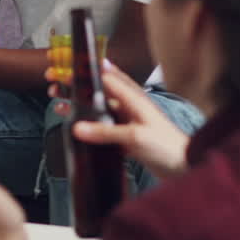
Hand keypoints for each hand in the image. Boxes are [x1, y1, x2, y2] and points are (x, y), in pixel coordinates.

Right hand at [55, 61, 190, 179]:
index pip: (104, 78)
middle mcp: (130, 106)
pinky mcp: (127, 136)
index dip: (82, 73)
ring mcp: (128, 121)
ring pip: (97, 108)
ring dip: (79, 105)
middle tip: (54, 84)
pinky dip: (88, 125)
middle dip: (75, 85)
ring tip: (59, 104)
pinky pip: (102, 127)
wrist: (185, 167)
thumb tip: (78, 127)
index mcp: (134, 99)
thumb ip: (106, 131)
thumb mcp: (135, 136)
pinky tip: (76, 127)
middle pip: (97, 90)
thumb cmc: (168, 147)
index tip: (62, 71)